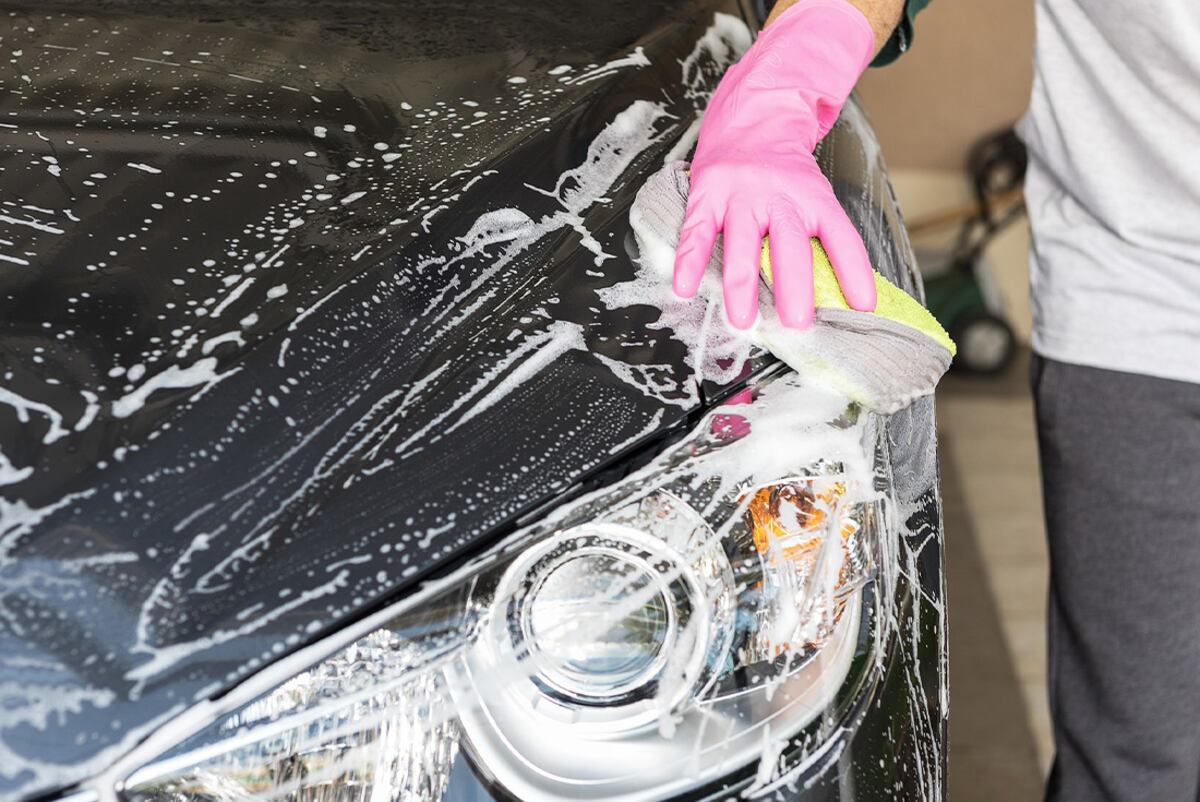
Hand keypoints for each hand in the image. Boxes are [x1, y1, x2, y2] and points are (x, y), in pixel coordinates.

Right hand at [672, 0, 877, 329]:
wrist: (754, 115)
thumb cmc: (786, 171)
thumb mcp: (814, 194)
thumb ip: (822, 238)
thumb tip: (845, 296)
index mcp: (814, 197)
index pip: (841, 237)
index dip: (855, 272)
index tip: (863, 305)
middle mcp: (780, 196)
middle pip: (790, 247)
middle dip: (794, 287)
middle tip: (797, 323)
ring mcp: (741, 195)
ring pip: (743, 246)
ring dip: (742, 287)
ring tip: (744, 321)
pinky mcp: (708, 194)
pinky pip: (697, 233)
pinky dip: (689, 262)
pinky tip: (684, 288)